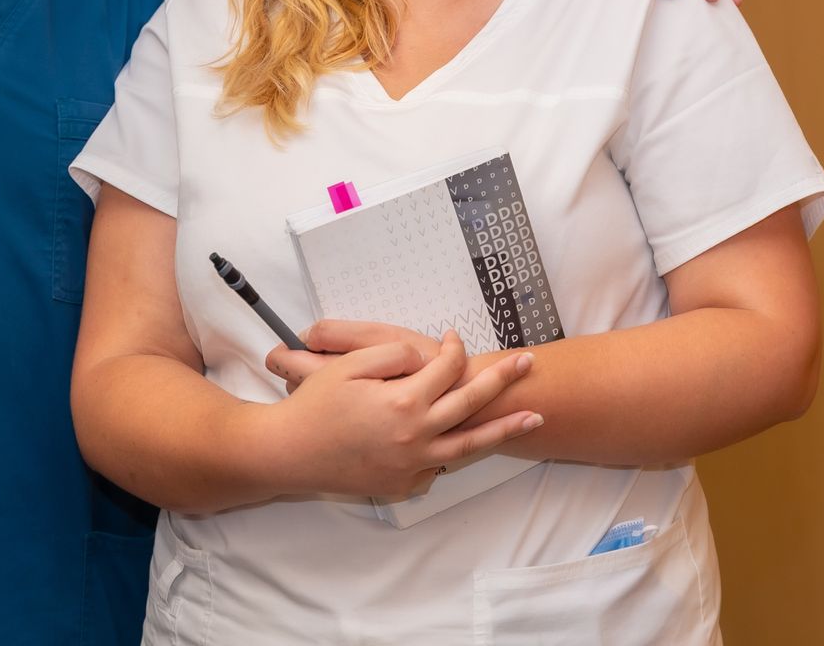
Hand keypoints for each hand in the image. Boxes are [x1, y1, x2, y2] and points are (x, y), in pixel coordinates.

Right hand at [263, 331, 540, 497]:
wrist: (288, 454)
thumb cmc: (313, 406)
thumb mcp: (349, 366)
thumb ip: (392, 355)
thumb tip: (423, 355)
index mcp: (403, 401)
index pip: (445, 369)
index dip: (453, 349)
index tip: (453, 338)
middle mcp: (416, 436)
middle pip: (470, 402)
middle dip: (503, 379)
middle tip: (529, 363)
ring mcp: (412, 465)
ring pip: (469, 445)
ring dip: (505, 429)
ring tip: (535, 417)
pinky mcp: (403, 484)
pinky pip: (438, 468)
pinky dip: (454, 454)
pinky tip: (464, 445)